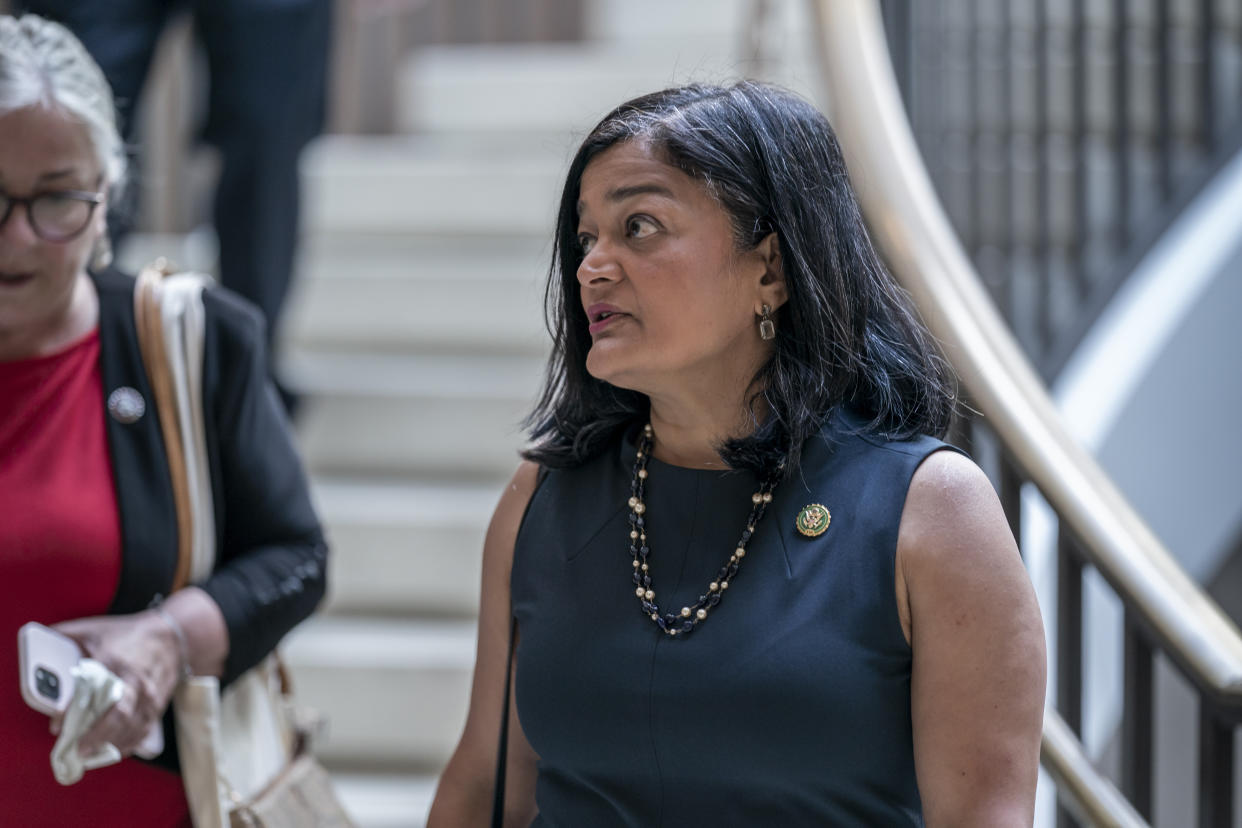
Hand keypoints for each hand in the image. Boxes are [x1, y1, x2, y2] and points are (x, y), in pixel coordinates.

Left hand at [53, 612, 180, 757]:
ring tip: (88, 756)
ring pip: (132, 729)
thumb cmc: (127, 634)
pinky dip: (126, 745)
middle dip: (98, 737)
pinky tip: (111, 751)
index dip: (72, 711)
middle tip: (77, 751)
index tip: (56, 727)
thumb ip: (64, 637)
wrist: (173, 637)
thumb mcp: (94, 629)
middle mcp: (136, 683)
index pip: (93, 690)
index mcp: (115, 663)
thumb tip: (36, 647)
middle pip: (120, 716)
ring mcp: (149, 697)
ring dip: (110, 745)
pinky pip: (142, 732)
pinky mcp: (157, 707)